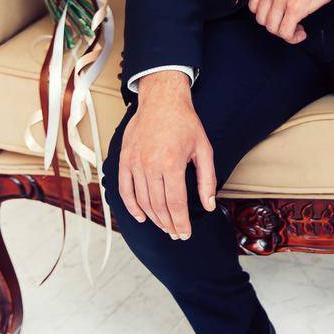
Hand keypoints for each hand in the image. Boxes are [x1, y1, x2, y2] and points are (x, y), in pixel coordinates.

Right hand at [117, 70, 215, 238]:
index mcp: (171, 163)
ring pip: (142, 201)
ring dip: (153, 218)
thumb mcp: (204, 149)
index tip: (185, 233)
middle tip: (176, 233)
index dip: (180, 222)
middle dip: (168, 224)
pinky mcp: (124, 160)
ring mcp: (134, 163)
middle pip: (158, 206)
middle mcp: (150, 165)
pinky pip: (124, 190)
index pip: (175, 203)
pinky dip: (131, 206)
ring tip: (164, 227)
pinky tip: (141, 217)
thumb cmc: (185, 123)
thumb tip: (209, 205)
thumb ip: (206, 179)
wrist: (161, 100)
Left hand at [248, 0, 333, 41]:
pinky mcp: (295, 8)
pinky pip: (286, 32)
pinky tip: (301, 33)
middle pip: (262, 19)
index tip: (277, 17)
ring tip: (296, 29)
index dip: (266, 16)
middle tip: (288, 24)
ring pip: (272, 28)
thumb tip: (278, 3)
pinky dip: (292, 38)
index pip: (254, 6)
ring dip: (284, 33)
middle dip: (275, 25)